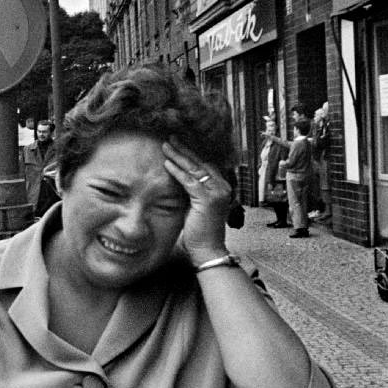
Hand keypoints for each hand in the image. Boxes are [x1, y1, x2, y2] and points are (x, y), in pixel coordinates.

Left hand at [162, 139, 229, 263]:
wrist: (207, 249)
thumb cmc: (199, 230)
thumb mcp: (195, 205)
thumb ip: (191, 190)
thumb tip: (178, 177)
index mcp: (221, 187)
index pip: (205, 165)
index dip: (191, 154)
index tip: (177, 145)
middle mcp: (222, 187)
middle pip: (200, 162)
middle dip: (184, 149)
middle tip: (170, 138)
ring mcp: (217, 192)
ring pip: (195, 169)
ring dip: (178, 156)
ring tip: (165, 146)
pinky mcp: (208, 199)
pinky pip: (189, 181)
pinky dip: (177, 172)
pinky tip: (167, 164)